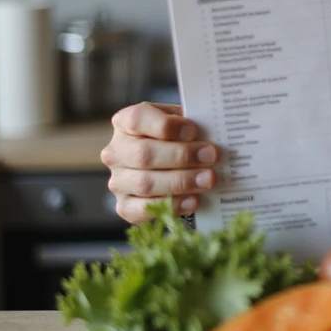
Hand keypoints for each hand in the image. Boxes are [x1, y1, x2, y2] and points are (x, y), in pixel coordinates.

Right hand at [100, 102, 219, 223]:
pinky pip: (143, 210)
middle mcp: (116, 152)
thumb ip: (190, 124)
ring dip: (181, 182)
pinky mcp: (123, 206)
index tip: (193, 131)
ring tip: (208, 179)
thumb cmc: (176, 137)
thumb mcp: (180, 121)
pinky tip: (194, 200)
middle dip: (181, 156)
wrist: (168, 164)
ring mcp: (118, 181)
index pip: (138, 119)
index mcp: (125, 122)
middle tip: (211, 156)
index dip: (165, 126)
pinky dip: (171, 205)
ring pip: (145, 183)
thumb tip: (214, 130)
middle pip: (143, 154)